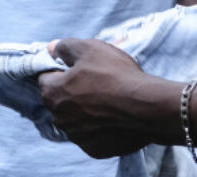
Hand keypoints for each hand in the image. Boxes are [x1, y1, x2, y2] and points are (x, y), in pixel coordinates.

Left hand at [38, 38, 156, 158]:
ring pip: (75, 119)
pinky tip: (113, 118)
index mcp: (52, 93)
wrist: (150, 108)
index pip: (46, 77)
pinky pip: (91, 135)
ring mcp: (77, 136)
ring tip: (107, 101)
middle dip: (72, 91)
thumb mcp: (88, 48)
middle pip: (60, 99)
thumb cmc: (116, 75)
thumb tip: (52, 49)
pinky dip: (98, 128)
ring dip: (84, 111)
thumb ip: (64, 47)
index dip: (61, 70)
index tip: (78, 68)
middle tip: (96, 83)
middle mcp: (59, 118)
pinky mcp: (95, 150)